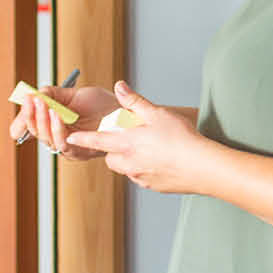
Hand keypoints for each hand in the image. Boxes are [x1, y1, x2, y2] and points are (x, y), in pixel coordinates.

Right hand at [8, 84, 120, 157]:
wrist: (123, 112)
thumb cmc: (99, 105)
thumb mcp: (70, 94)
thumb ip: (50, 94)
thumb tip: (31, 95)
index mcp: (51, 126)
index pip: (29, 126)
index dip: (22, 117)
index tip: (23, 101)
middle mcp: (56, 138)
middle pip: (35, 132)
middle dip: (31, 114)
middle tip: (31, 99)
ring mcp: (67, 147)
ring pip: (46, 138)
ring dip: (42, 119)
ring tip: (42, 103)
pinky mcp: (79, 152)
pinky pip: (62, 143)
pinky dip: (57, 128)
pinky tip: (56, 114)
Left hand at [64, 82, 208, 193]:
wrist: (202, 167)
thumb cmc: (182, 139)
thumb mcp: (157, 113)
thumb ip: (135, 101)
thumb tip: (119, 86)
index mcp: (128, 143)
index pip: (97, 141)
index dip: (82, 139)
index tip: (70, 139)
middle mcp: (130, 163)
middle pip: (110, 159)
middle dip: (112, 151)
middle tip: (127, 140)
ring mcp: (141, 177)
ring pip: (125, 169)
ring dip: (129, 160)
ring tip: (148, 149)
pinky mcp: (153, 186)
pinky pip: (141, 177)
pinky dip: (144, 169)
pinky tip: (161, 161)